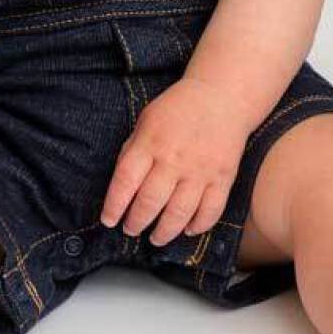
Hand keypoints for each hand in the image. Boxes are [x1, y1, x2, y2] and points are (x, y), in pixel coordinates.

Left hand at [100, 76, 249, 246]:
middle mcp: (174, 158)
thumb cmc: (180, 108)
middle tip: (131, 228)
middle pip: (150, 202)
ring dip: (164, 232)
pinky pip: (210, 211)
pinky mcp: (223, 177)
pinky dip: (198, 226)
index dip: (114, 206)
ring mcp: (201, 170)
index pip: (125, 182)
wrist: (222, 96)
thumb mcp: (146, 120)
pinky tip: (188, 229)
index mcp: (151, 142)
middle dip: (136, 222)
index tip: (109, 219)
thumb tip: (122, 186)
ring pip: (179, 213)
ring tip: (156, 237)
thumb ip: (133, 150)